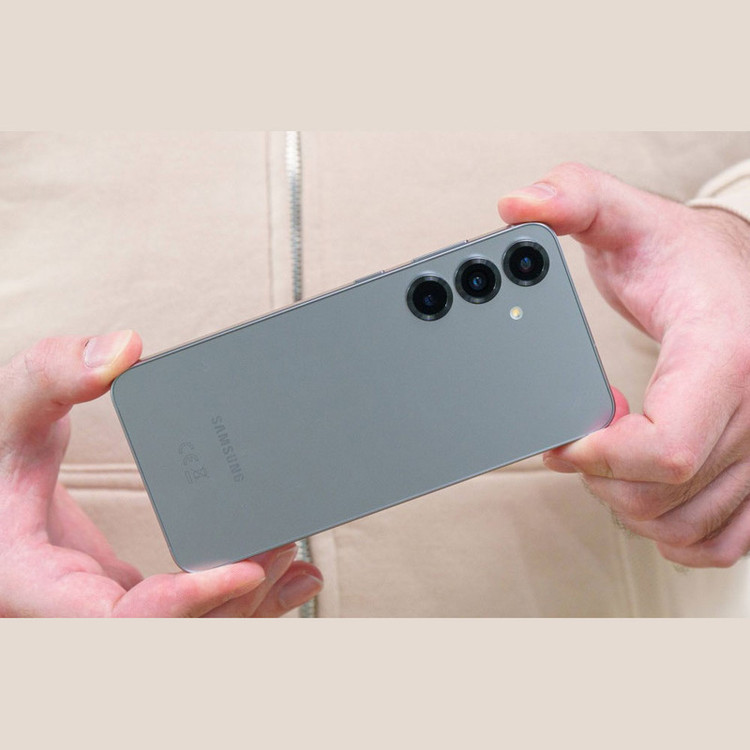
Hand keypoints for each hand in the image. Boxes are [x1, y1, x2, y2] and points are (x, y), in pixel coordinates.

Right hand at [0, 331, 322, 615]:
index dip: (182, 605)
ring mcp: (97, 609)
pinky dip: (237, 606)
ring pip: (182, 637)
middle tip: (283, 544)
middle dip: (233, 603)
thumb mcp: (9, 405)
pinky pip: (183, 620)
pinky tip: (286, 581)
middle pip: (165, 638)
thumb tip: (125, 351)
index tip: (245, 568)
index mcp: (32, 581)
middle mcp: (67, 611)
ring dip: (244, 610)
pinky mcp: (121, 595)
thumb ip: (54, 372)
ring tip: (291, 559)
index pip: (112, 623)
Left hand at [498, 163, 749, 567]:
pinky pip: (720, 540)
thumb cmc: (688, 259)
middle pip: (664, 494)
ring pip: (684, 526)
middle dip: (600, 477)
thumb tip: (519, 205)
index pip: (671, 446)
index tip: (563, 442)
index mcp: (728, 355)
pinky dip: (673, 531)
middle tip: (577, 437)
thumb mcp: (630, 219)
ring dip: (627, 504)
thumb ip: (575, 200)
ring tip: (608, 457)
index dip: (605, 458)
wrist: (739, 280)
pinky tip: (646, 492)